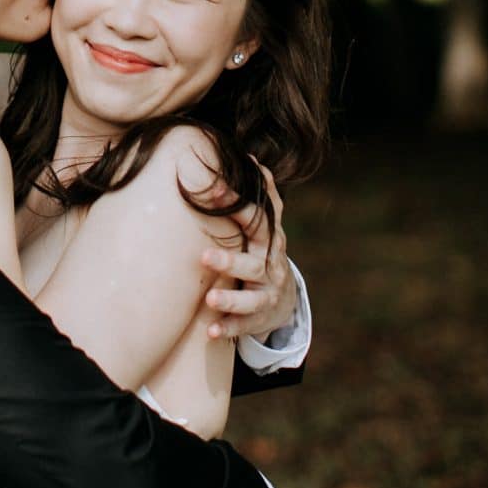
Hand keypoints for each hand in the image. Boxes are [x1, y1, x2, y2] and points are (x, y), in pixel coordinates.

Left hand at [200, 162, 295, 341]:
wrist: (284, 299)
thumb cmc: (263, 252)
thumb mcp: (266, 225)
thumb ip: (260, 195)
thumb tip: (250, 156)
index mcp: (269, 240)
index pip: (257, 220)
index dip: (236, 204)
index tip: (210, 190)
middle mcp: (271, 267)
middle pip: (254, 262)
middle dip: (230, 260)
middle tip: (203, 255)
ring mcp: (266, 295)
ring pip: (250, 299)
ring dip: (230, 298)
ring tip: (210, 298)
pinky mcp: (258, 319)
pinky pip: (244, 326)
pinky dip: (228, 328)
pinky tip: (211, 331)